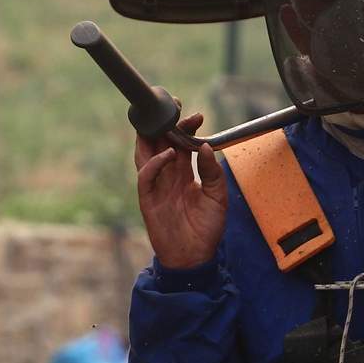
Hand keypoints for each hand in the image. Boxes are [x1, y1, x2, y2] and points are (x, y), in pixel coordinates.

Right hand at [133, 110, 227, 269]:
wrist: (195, 258)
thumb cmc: (206, 229)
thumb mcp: (218, 197)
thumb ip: (212, 172)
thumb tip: (204, 146)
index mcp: (184, 173)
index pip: (180, 143)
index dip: (185, 127)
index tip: (196, 115)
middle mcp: (168, 176)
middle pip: (159, 142)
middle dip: (164, 123)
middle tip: (173, 105)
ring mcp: (156, 186)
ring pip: (145, 154)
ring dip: (152, 136)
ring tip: (162, 121)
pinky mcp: (148, 199)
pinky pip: (146, 176)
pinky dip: (154, 163)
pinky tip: (167, 155)